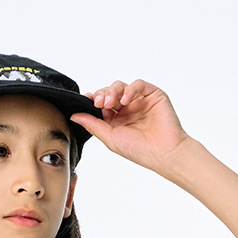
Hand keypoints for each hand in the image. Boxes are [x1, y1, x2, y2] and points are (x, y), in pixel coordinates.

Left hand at [70, 78, 190, 169]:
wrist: (163, 153)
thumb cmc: (139, 150)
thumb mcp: (110, 138)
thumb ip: (93, 125)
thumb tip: (74, 116)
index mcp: (116, 119)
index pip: (101, 103)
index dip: (94, 99)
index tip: (87, 100)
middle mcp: (127, 108)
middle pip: (109, 92)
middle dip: (102, 95)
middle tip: (100, 103)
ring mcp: (139, 100)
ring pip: (121, 86)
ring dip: (113, 91)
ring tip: (111, 102)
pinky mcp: (152, 94)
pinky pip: (138, 84)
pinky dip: (130, 89)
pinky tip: (126, 100)